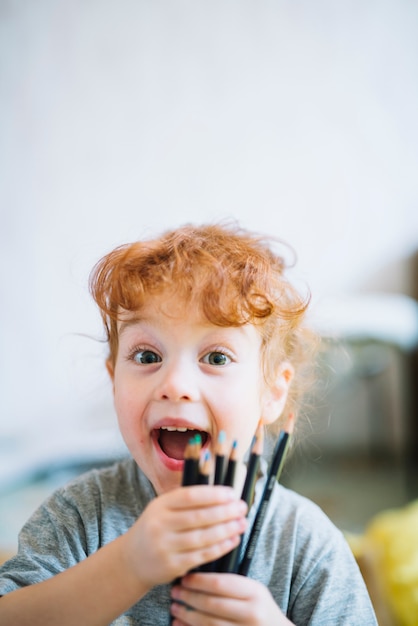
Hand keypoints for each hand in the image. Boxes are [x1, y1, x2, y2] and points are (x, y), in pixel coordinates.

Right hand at [122, 486, 247, 588]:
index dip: (213, 494)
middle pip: (198, 517)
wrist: (133, 560)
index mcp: (160, 505)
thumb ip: (186, 500)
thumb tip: (220, 490)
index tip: (232, 493)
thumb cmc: (156, 528)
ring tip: (241, 523)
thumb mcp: (162, 508)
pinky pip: (201, 555)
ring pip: (202, 537)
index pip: (190, 496)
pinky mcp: (172, 566)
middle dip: (225, 511)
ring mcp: (165, 546)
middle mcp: (160, 525)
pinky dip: (220, 547)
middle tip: (242, 508)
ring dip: (226, 530)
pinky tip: (232, 540)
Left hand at [170, 572, 293, 624]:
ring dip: (187, 615)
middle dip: (189, 597)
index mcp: (254, 592)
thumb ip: (232, 582)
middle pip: (212, 604)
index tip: (184, 578)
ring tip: (175, 607)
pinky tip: (179, 625)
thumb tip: (199, 570)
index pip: (221, 584)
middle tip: (175, 591)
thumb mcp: (253, 590)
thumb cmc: (260, 607)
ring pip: (209, 624)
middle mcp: (251, 613)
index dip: (199, 581)